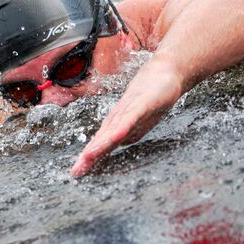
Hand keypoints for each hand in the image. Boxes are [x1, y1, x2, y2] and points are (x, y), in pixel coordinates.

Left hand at [70, 56, 181, 175]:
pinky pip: (130, 118)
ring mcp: (130, 111)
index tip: (78, 173)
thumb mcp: (141, 115)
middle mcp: (121, 119)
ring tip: (87, 157)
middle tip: (76, 171)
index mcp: (120, 125)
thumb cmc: (152, 92)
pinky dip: (121, 128)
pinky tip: (114, 137)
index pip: (102, 144)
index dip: (90, 158)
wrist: (167, 70)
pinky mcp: (141, 104)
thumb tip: (117, 141)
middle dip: (89, 156)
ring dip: (100, 144)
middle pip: (102, 140)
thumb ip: (129, 128)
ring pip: (112, 131)